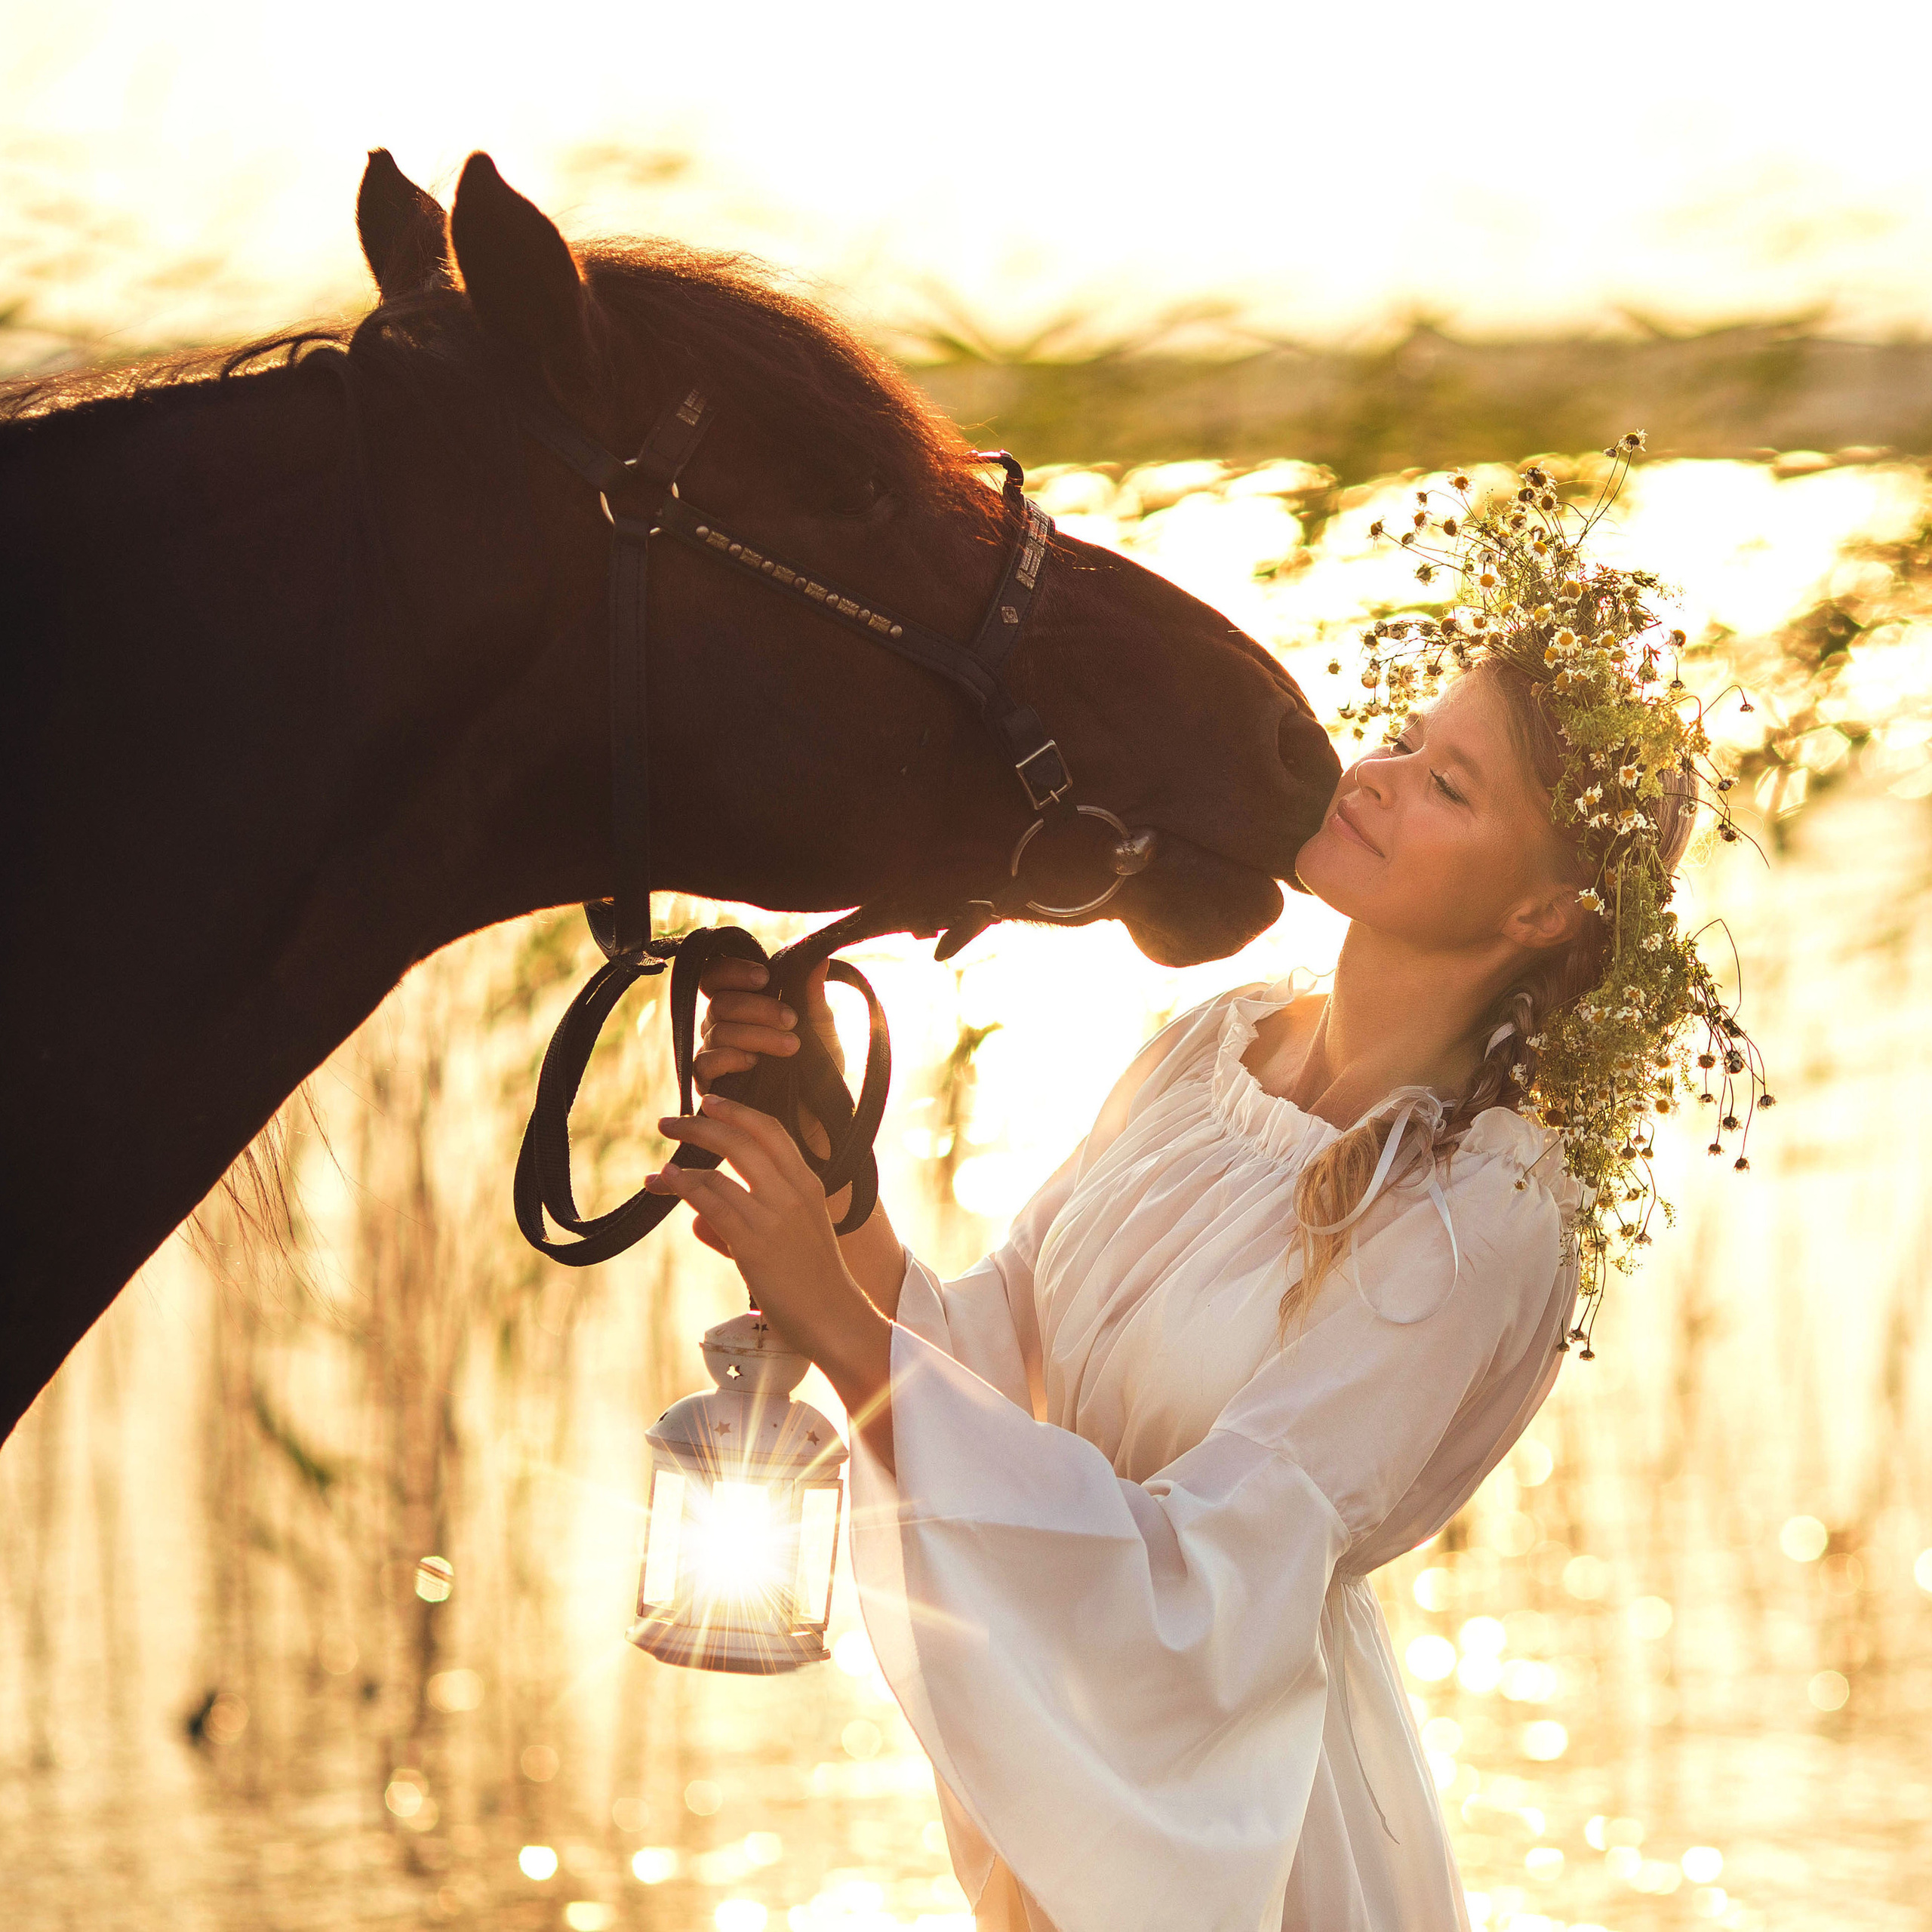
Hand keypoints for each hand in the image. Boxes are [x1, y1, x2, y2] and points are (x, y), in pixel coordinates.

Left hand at [643, 1093, 892, 1462]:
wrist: (834, 1318)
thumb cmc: (812, 1283)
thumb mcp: (788, 1239)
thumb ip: (742, 1224)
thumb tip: (697, 1219)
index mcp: (808, 1183)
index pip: (771, 1131)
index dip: (738, 1112)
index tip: (710, 1103)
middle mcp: (793, 1192)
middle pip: (742, 1139)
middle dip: (701, 1124)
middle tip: (670, 1121)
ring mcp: (774, 1216)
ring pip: (719, 1169)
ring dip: (682, 1159)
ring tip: (658, 1164)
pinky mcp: (753, 1243)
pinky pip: (709, 1203)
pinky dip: (681, 1187)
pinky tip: (662, 1183)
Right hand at [694, 957, 843, 1097]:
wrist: (818, 1115)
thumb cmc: (819, 1069)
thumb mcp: (821, 1029)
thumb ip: (813, 995)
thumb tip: (819, 958)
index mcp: (744, 1005)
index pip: (717, 976)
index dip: (733, 971)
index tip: (764, 976)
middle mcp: (722, 1025)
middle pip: (720, 1002)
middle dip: (758, 1007)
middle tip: (791, 1020)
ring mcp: (714, 1053)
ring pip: (717, 1030)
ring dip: (756, 1034)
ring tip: (791, 1046)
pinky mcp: (709, 1084)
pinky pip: (705, 1062)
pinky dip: (730, 1057)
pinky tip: (754, 1062)